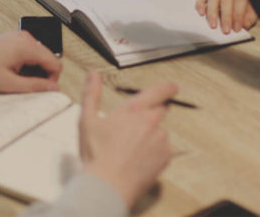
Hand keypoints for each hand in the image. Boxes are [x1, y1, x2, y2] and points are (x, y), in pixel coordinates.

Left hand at [0, 31, 61, 92]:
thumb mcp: (8, 83)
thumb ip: (34, 86)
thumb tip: (53, 88)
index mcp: (27, 46)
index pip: (56, 63)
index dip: (52, 80)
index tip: (42, 90)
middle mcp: (25, 38)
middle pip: (48, 58)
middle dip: (42, 75)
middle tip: (27, 87)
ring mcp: (19, 37)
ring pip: (39, 56)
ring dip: (33, 70)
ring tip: (17, 79)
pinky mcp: (13, 39)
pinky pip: (29, 52)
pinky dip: (26, 63)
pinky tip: (13, 71)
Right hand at [79, 72, 175, 207]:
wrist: (109, 185)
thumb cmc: (97, 154)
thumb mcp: (87, 120)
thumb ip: (92, 94)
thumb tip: (93, 74)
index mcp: (132, 110)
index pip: (157, 92)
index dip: (167, 88)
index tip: (173, 86)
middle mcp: (150, 121)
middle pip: (161, 110)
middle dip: (153, 114)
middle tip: (136, 127)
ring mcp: (160, 139)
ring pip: (160, 131)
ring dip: (152, 135)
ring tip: (132, 149)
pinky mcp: (166, 156)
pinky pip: (164, 149)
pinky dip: (155, 152)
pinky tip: (139, 159)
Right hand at [197, 0, 258, 33]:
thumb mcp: (251, 6)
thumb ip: (249, 16)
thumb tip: (243, 26)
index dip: (238, 15)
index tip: (236, 29)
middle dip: (226, 16)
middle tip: (225, 30)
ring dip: (212, 13)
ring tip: (213, 25)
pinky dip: (200, 4)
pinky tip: (202, 13)